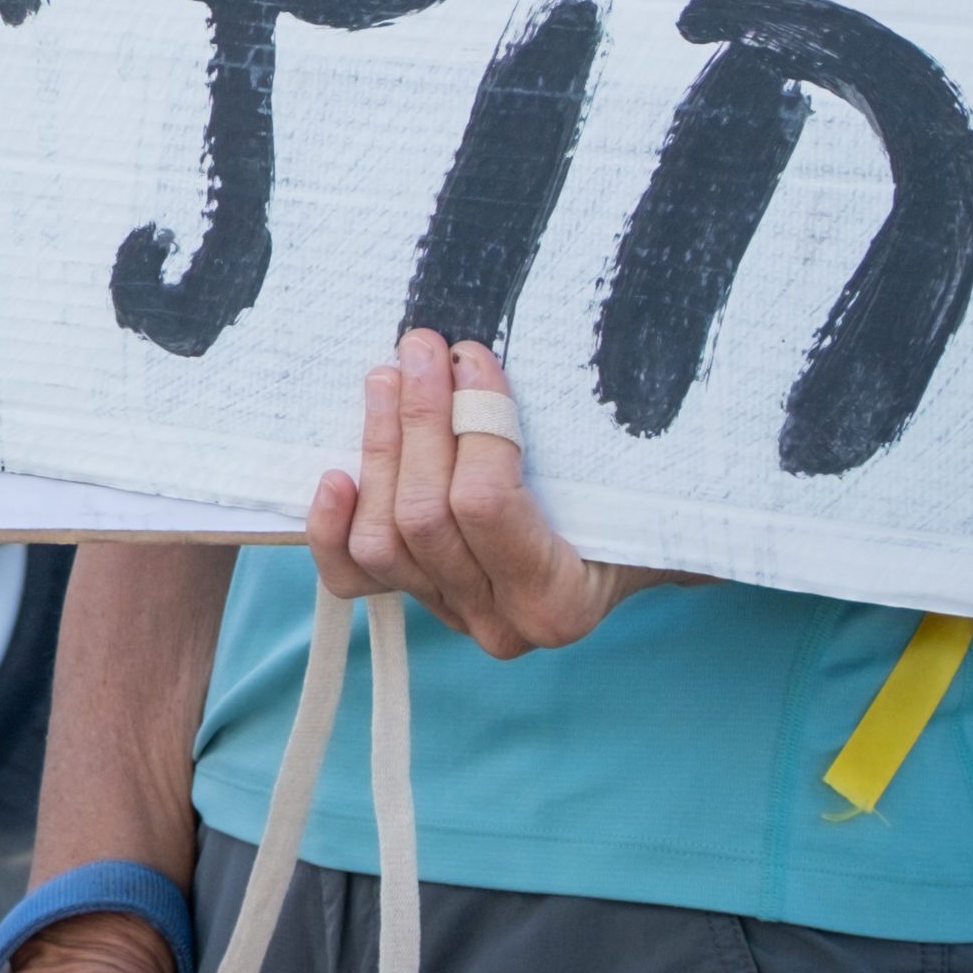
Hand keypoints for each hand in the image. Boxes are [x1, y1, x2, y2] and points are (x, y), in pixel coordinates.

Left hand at [311, 331, 664, 657]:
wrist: (638, 547)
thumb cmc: (636, 500)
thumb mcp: (626, 472)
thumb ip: (574, 439)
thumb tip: (484, 365)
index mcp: (560, 601)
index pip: (487, 505)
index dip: (471, 423)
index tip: (471, 357)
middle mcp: (501, 624)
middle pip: (426, 517)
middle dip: (419, 420)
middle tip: (421, 349)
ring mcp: (452, 615)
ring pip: (383, 541)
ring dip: (381, 450)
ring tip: (387, 381)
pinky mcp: (418, 599)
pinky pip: (354, 577)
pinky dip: (334, 528)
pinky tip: (335, 475)